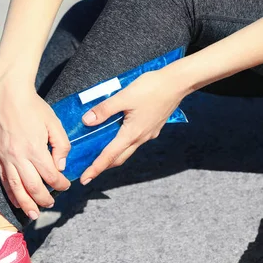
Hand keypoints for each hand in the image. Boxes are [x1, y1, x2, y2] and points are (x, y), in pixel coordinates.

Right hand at [0, 76, 70, 219]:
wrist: (8, 93)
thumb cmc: (34, 107)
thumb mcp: (54, 123)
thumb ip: (61, 146)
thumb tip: (60, 167)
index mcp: (34, 148)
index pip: (50, 175)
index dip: (60, 184)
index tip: (66, 186)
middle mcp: (17, 156)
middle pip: (32, 187)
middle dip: (44, 199)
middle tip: (52, 204)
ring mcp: (4, 157)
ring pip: (15, 187)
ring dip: (25, 204)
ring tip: (34, 214)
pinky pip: (3, 179)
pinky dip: (10, 192)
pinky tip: (17, 201)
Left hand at [79, 68, 187, 183]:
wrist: (178, 83)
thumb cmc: (152, 88)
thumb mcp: (124, 97)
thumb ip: (104, 110)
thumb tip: (87, 121)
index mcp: (132, 134)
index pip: (109, 156)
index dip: (95, 169)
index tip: (85, 180)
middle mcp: (141, 138)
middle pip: (118, 158)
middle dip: (103, 166)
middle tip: (89, 170)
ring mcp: (148, 134)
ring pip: (127, 150)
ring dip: (113, 155)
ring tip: (99, 154)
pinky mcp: (152, 127)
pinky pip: (134, 141)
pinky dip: (122, 143)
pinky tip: (117, 136)